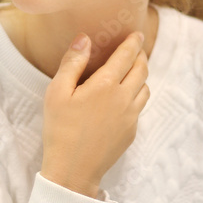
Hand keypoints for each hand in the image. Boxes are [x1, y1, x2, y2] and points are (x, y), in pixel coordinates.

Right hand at [40, 31, 149, 197]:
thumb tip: (84, 39)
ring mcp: (131, 116)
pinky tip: (123, 99)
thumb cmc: (60, 129)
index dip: (133, 43)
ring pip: (145, 88)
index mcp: (106, 85)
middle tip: (136, 50)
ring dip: (141, 76)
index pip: (126, 56)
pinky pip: (139, 107)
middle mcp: (124, 98)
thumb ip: (72, 63)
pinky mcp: (131, 131)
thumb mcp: (57, 92)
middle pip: (141, 70)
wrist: (73, 169)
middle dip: (140, 56)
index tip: (137, 34)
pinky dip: (136, 96)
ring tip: (132, 73)